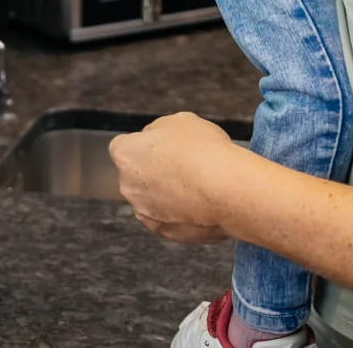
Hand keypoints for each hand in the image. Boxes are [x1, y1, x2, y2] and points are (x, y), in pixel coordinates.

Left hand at [110, 112, 240, 242]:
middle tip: (183, 165)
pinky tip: (199, 201)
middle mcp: (128, 185)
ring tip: (197, 184)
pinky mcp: (164, 232)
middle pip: (137, 175)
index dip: (146, 146)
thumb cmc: (204, 152)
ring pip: (152, 199)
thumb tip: (156, 138)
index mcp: (126, 153)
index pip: (124, 147)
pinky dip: (179, 213)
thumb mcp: (179, 121)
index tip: (163, 146)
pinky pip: (167, 219)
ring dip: (168, 193)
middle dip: (155, 171)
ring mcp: (145, 211)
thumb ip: (158, 130)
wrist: (227, 189)